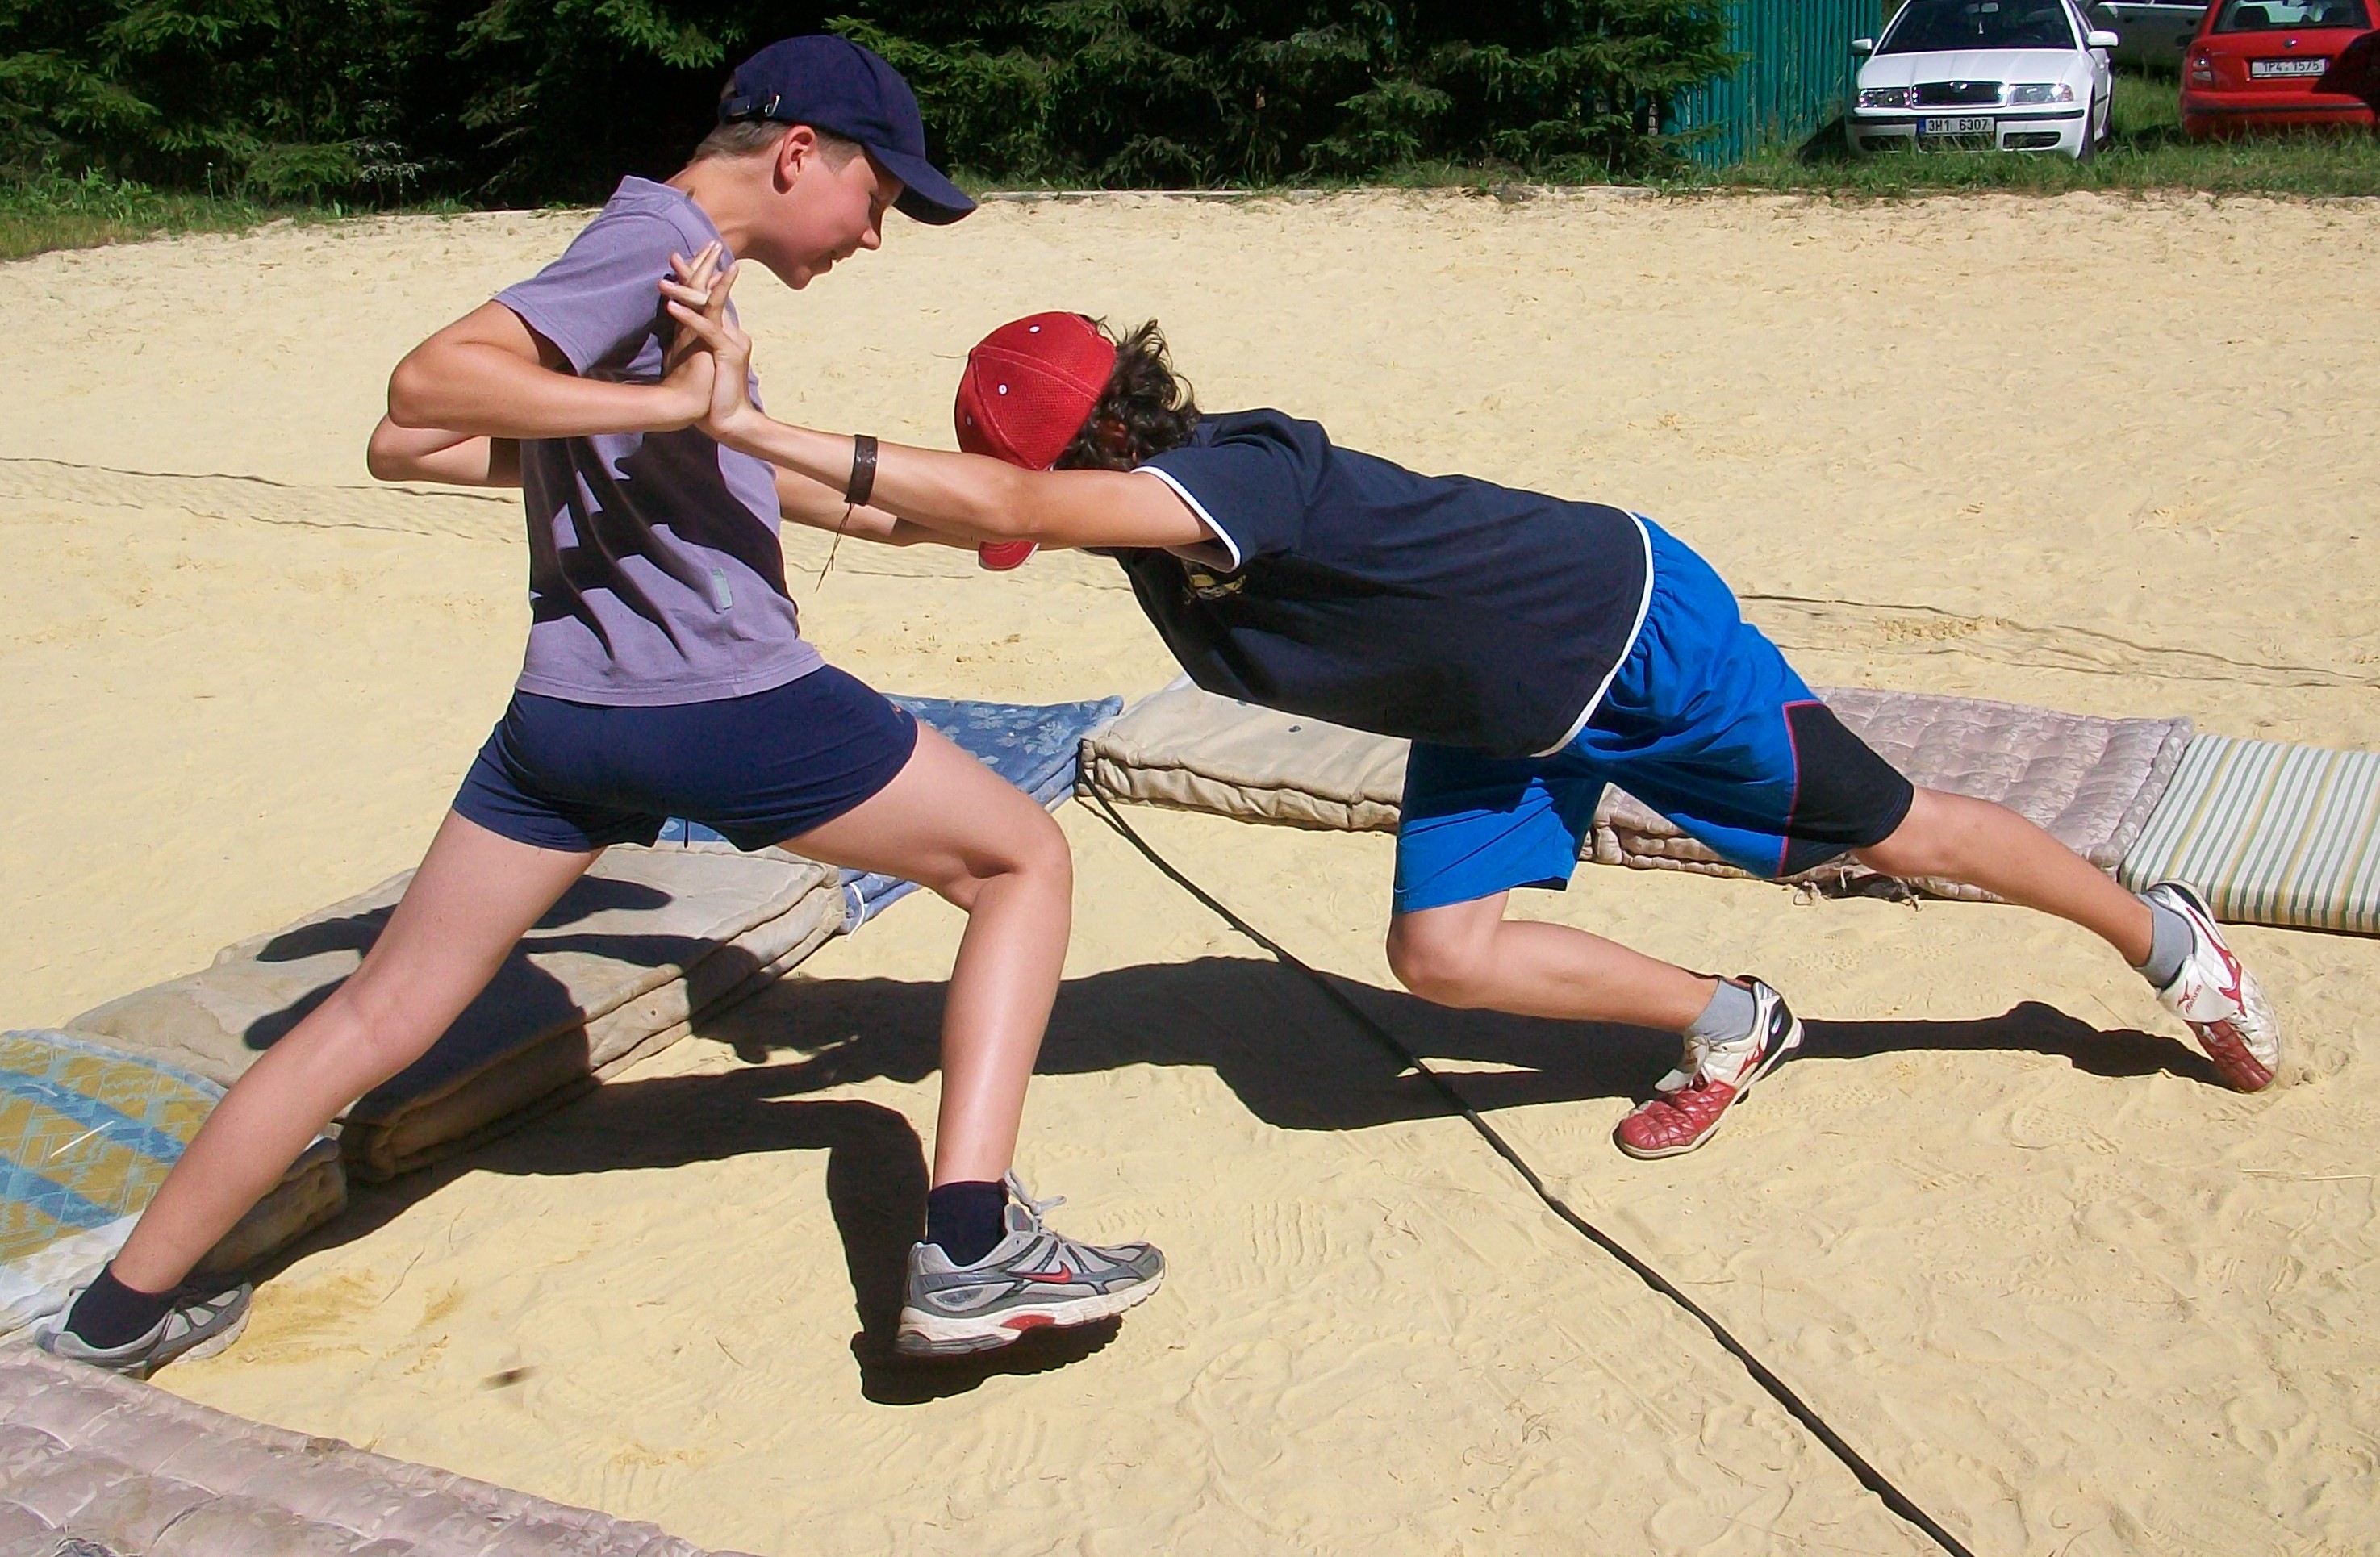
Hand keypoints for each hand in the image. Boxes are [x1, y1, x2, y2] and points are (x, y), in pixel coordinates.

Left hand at [660, 249, 759, 442]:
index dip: (694, 278)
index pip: (709, 298)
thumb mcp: (697, 362)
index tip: (676, 261)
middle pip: (711, 294)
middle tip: (673, 255)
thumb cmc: (712, 397)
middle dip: (693, 272)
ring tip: (663, 280)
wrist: (731, 422)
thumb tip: (674, 326)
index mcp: (725, 333)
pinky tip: (670, 307)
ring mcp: (733, 341)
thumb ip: (690, 341)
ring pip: (709, 307)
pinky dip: (688, 317)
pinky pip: (707, 330)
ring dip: (684, 291)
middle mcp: (732, 331)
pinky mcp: (728, 353)